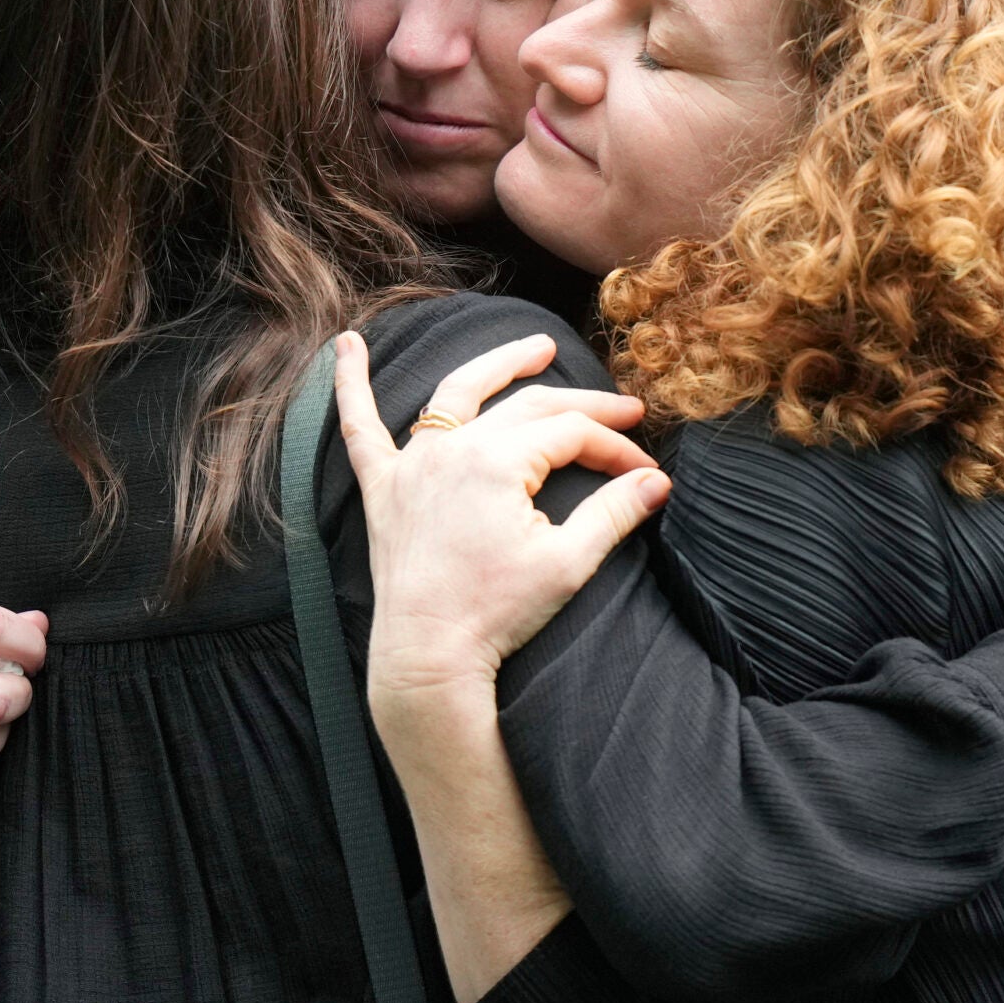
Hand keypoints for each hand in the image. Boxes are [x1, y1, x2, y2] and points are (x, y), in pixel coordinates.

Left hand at [333, 329, 670, 693]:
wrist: (428, 657)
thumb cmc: (497, 613)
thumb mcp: (567, 563)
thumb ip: (614, 513)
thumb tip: (657, 483)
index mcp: (498, 461)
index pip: (572, 435)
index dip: (616, 450)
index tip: (647, 475)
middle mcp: (452, 449)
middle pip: (529, 406)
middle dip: (585, 405)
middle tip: (625, 407)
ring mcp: (411, 465)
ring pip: (455, 393)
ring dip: (496, 364)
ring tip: (534, 347)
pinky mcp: (382, 490)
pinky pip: (358, 428)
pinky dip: (349, 385)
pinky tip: (346, 345)